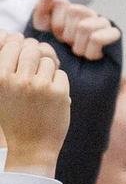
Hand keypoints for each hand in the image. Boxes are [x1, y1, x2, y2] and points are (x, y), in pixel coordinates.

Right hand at [0, 33, 70, 176]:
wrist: (30, 147)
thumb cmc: (12, 117)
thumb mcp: (0, 90)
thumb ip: (5, 66)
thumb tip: (16, 36)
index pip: (13, 42)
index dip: (20, 43)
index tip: (21, 49)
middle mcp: (17, 79)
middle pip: (32, 47)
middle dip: (35, 52)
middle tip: (34, 65)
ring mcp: (40, 86)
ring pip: (48, 60)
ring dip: (47, 68)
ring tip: (41, 84)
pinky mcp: (59, 93)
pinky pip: (61, 74)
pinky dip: (58, 82)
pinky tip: (50, 96)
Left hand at [30, 0, 120, 60]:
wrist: (70, 75)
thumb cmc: (56, 52)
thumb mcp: (41, 28)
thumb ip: (43, 7)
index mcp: (72, 8)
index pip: (62, 3)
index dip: (56, 23)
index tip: (56, 36)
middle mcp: (89, 12)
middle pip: (76, 12)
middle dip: (67, 35)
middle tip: (69, 46)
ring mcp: (103, 22)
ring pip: (86, 26)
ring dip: (79, 45)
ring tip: (80, 52)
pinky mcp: (114, 35)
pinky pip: (98, 37)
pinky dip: (90, 51)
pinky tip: (91, 56)